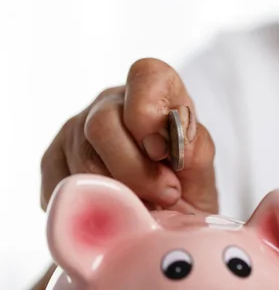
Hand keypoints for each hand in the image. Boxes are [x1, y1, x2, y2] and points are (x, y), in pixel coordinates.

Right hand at [40, 58, 217, 213]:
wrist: (165, 226)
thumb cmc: (186, 190)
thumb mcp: (203, 171)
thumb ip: (196, 149)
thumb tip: (177, 144)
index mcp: (154, 90)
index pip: (146, 75)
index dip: (150, 114)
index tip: (163, 153)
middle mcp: (110, 102)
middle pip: (102, 122)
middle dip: (134, 170)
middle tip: (165, 195)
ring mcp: (76, 130)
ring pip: (80, 159)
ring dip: (116, 194)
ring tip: (145, 207)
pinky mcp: (53, 162)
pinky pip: (63, 186)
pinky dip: (91, 207)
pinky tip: (115, 210)